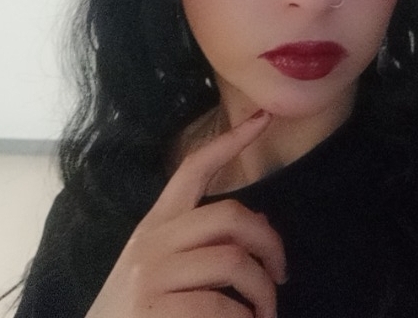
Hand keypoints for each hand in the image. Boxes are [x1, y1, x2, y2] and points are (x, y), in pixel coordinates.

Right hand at [86, 110, 286, 317]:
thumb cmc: (138, 312)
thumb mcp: (161, 268)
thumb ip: (203, 242)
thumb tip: (259, 222)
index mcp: (155, 226)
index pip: (193, 169)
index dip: (231, 142)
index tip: (264, 118)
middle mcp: (152, 243)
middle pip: (230, 215)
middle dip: (269, 244)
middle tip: (280, 274)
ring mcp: (152, 276)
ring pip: (234, 261)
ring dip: (263, 293)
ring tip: (263, 314)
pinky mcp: (156, 311)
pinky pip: (223, 307)